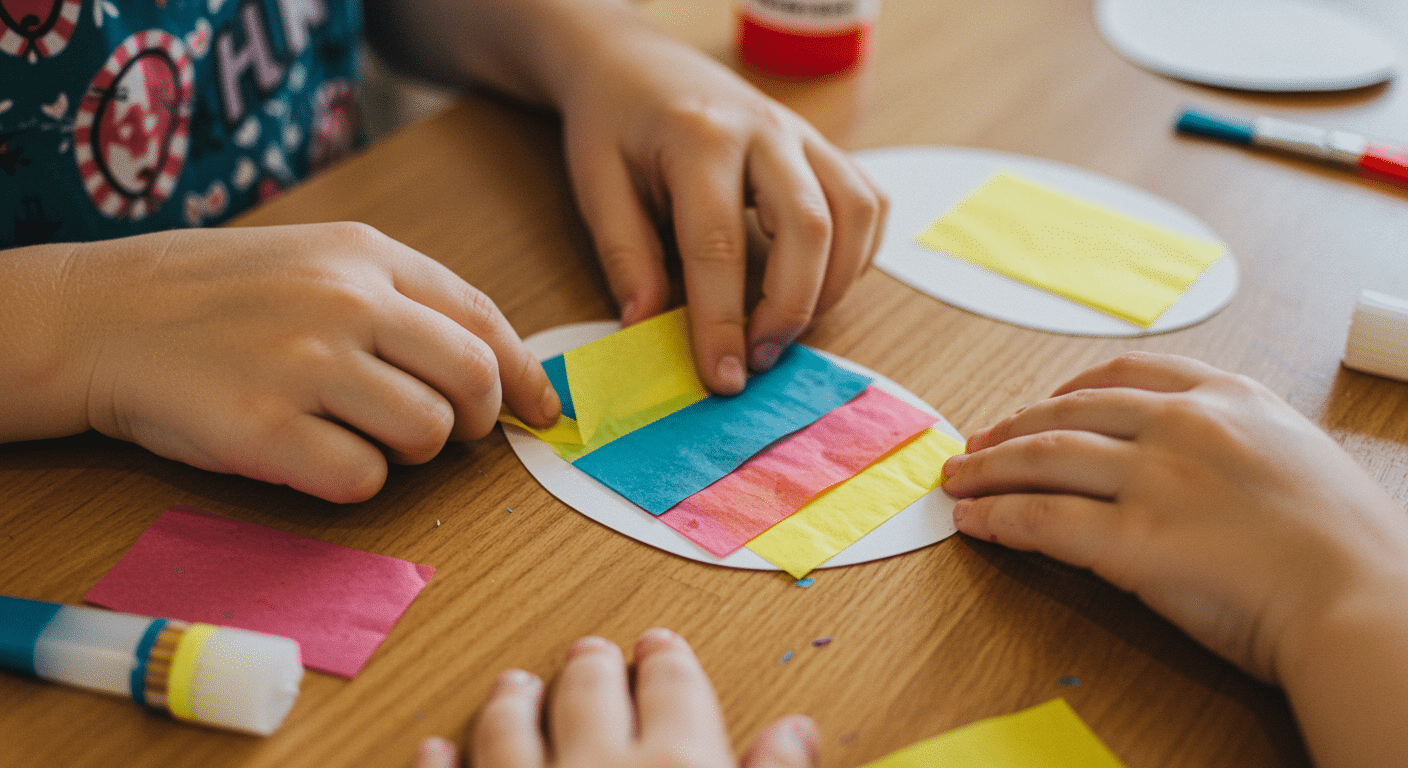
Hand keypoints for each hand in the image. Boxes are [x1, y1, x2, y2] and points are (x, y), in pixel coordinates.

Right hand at [2, 223, 558, 502]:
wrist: (101, 316)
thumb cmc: (218, 294)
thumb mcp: (317, 259)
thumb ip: (404, 301)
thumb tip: (496, 366)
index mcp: (367, 256)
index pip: (484, 319)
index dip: (526, 374)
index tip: (543, 410)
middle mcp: (347, 303)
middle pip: (473, 380)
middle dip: (477, 419)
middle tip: (449, 431)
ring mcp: (307, 365)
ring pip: (426, 434)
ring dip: (409, 449)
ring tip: (356, 430)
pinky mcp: (267, 430)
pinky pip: (363, 479)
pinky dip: (353, 479)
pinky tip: (313, 453)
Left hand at [414, 629, 818, 767]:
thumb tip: (796, 729)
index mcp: (678, 765)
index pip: (673, 687)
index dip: (666, 661)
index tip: (658, 644)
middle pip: (591, 692)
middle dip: (592, 665)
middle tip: (591, 647)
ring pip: (510, 730)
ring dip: (512, 703)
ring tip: (514, 683)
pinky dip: (442, 765)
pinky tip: (436, 749)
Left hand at [557, 25, 885, 393]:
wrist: (639, 63)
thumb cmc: (615, 123)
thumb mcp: (597, 184)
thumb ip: (625, 255)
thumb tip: (647, 328)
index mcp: (700, 140)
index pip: (719, 246)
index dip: (722, 321)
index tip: (721, 378)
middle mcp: (765, 131)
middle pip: (809, 229)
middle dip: (790, 310)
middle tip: (758, 360)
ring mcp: (803, 135)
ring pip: (855, 215)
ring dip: (831, 287)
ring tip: (785, 329)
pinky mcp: (824, 147)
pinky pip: (868, 204)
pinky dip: (856, 256)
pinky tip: (816, 286)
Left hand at [940, 352, 1407, 682]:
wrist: (1370, 601)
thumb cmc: (1351, 547)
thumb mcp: (1296, 459)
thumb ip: (1234, 445)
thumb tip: (1180, 462)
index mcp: (1228, 398)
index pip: (1125, 372)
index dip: (1067, 390)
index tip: (1039, 405)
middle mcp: (1183, 425)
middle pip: (1068, 413)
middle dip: (1012, 428)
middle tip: (976, 444)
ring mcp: (1154, 478)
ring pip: (1042, 458)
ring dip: (987, 468)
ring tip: (956, 481)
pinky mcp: (1131, 539)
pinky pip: (1043, 518)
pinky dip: (999, 517)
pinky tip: (975, 523)